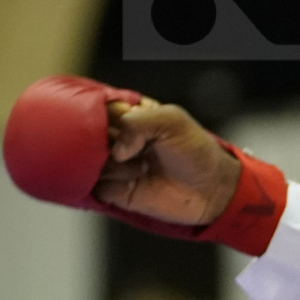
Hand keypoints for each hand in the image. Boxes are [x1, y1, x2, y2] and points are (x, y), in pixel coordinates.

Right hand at [94, 99, 241, 225]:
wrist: (212, 190)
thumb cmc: (196, 151)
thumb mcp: (172, 121)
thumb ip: (138, 122)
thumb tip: (116, 149)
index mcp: (130, 116)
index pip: (98, 109)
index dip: (98, 115)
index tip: (112, 123)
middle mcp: (119, 140)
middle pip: (88, 136)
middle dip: (100, 143)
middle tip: (125, 149)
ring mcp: (116, 166)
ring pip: (90, 163)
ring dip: (113, 166)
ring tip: (141, 168)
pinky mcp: (117, 191)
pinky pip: (98, 188)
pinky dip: (112, 186)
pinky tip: (134, 184)